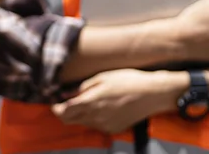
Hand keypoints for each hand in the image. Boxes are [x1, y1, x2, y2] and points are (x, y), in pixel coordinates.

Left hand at [52, 69, 184, 133]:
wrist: (154, 93)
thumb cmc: (128, 81)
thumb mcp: (101, 78)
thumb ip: (80, 88)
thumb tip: (63, 94)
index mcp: (90, 102)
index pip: (62, 112)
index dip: (55, 107)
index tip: (55, 100)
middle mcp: (96, 117)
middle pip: (70, 121)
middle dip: (65, 112)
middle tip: (68, 101)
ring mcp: (105, 125)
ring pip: (83, 123)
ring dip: (80, 114)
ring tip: (89, 100)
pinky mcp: (114, 129)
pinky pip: (97, 126)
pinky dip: (94, 118)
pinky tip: (103, 107)